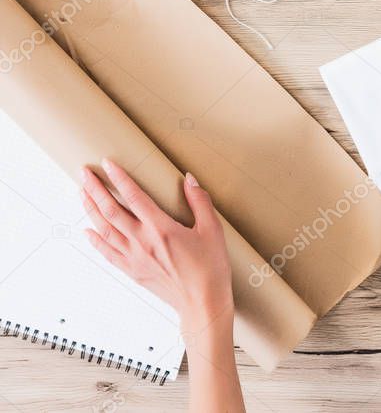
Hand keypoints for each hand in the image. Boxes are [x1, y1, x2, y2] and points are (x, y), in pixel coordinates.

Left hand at [80, 159, 233, 331]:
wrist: (202, 303)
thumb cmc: (211, 267)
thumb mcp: (212, 230)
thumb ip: (199, 202)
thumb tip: (189, 179)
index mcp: (162, 229)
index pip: (135, 197)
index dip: (120, 178)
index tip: (108, 164)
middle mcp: (143, 242)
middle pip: (111, 211)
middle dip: (95, 190)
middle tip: (84, 173)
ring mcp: (134, 258)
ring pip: (104, 230)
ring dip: (90, 210)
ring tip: (81, 194)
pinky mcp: (133, 272)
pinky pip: (107, 253)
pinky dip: (95, 240)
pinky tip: (87, 231)